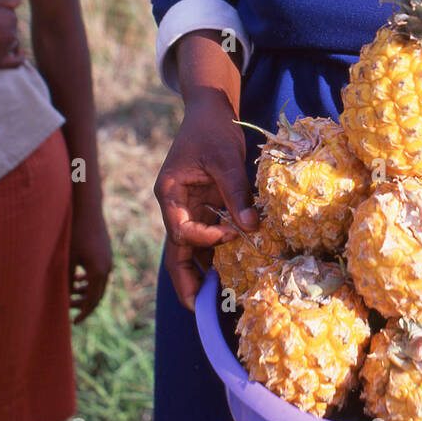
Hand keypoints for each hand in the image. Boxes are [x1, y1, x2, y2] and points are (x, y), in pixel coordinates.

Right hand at [0, 0, 25, 68]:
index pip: (12, 20)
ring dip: (7, 42)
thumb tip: (19, 2)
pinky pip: (15, 62)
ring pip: (13, 45)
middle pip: (13, 32)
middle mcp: (10, 33)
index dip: (2, 19)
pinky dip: (19, 58)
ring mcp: (4, 48)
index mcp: (10, 18)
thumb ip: (5, 0)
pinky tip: (19, 54)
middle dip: (4, 31)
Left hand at [68, 204, 112, 322]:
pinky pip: (99, 273)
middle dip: (84, 305)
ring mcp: (108, 260)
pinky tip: (78, 277)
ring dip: (86, 291)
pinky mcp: (106, 252)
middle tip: (70, 311)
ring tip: (71, 293)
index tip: (73, 322)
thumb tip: (63, 299)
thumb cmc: (74, 232)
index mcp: (98, 272)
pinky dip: (89, 280)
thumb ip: (66, 280)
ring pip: (98, 284)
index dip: (83, 313)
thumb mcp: (67, 259)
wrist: (87, 209)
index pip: (92, 301)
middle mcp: (107, 267)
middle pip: (97, 295)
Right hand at [153, 90, 257, 310]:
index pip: (181, 231)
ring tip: (216, 300)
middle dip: (185, 280)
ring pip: (190, 248)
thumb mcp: (225, 159)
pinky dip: (216, 252)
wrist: (210, 111)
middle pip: (176, 250)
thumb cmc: (213, 130)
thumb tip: (252, 227)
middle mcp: (175, 205)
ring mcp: (188, 208)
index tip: (232, 233)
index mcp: (169, 194)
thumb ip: (235, 193)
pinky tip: (230, 270)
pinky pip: (206, 236)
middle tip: (198, 309)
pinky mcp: (203, 207)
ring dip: (202, 271)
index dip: (205, 238)